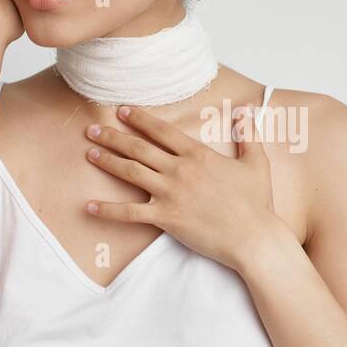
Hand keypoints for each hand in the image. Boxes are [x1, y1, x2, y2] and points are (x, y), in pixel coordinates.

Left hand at [83, 104, 287, 272]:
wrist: (254, 236)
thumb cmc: (257, 202)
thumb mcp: (256, 162)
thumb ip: (248, 135)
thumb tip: (246, 110)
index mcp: (198, 155)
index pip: (162, 132)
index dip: (140, 120)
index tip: (122, 111)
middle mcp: (180, 170)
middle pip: (139, 148)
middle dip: (114, 137)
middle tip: (93, 130)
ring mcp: (171, 194)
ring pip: (131, 172)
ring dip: (108, 161)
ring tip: (90, 153)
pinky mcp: (166, 218)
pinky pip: (130, 213)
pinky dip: (108, 209)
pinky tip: (90, 206)